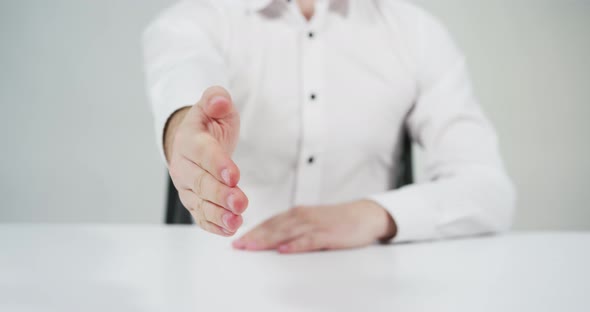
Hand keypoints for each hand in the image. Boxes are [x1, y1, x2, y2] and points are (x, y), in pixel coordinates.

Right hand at [165, 86, 247, 235]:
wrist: (194, 140)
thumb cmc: (209, 123)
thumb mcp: (215, 105)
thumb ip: (217, 99)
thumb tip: (218, 100)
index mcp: (189, 139)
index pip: (203, 153)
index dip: (218, 164)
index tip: (234, 175)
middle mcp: (183, 165)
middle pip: (201, 182)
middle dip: (220, 194)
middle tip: (240, 202)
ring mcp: (186, 186)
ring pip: (200, 203)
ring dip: (218, 214)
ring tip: (236, 221)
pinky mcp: (194, 201)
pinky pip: (201, 216)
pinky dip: (214, 225)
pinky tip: (229, 229)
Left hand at [232, 200, 396, 253]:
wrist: (366, 215)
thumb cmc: (338, 221)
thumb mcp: (312, 223)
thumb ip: (293, 230)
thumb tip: (271, 243)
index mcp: (298, 213)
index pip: (270, 222)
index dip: (252, 231)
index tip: (237, 240)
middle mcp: (303, 216)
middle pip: (274, 227)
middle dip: (254, 236)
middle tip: (238, 246)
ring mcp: (315, 224)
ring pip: (286, 232)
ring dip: (267, 240)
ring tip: (251, 247)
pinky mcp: (328, 234)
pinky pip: (308, 240)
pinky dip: (295, 245)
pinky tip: (283, 250)